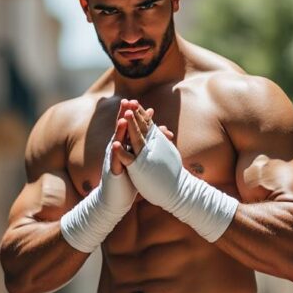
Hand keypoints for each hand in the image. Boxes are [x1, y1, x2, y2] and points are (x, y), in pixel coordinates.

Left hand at [115, 100, 238, 241]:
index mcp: (156, 142)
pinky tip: (115, 145)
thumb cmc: (171, 173)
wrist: (177, 192)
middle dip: (135, 113)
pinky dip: (122, 152)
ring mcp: (146, 157)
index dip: (139, 112)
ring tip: (125, 114)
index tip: (133, 101)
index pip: (147, 124)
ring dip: (130, 126)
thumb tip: (163, 130)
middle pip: (142, 127)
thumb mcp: (166, 153)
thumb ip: (162, 140)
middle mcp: (152, 147)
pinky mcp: (140, 169)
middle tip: (129, 101)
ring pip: (136, 139)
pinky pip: (129, 159)